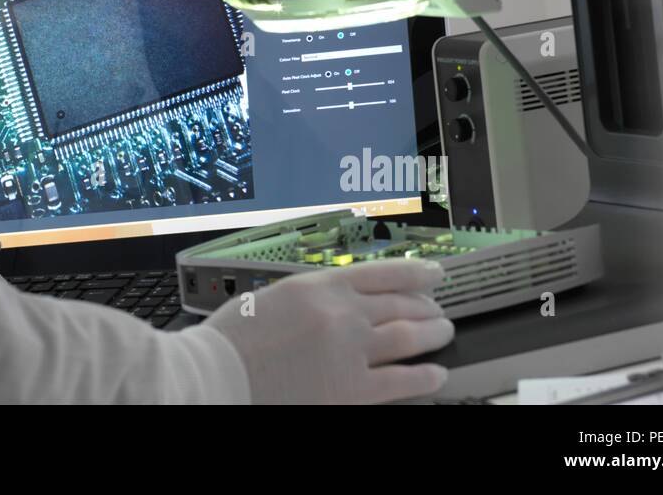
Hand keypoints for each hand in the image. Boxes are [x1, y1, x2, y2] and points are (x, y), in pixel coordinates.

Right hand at [203, 259, 453, 403]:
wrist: (218, 374)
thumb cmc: (234, 338)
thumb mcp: (277, 296)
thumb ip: (313, 296)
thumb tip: (341, 301)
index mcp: (321, 286)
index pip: (384, 273)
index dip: (416, 272)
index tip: (433, 273)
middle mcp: (343, 314)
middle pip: (402, 303)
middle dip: (427, 305)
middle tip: (438, 307)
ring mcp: (351, 351)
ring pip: (410, 336)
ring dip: (433, 333)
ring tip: (443, 332)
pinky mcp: (352, 390)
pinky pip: (402, 381)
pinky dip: (425, 377)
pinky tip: (435, 375)